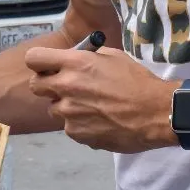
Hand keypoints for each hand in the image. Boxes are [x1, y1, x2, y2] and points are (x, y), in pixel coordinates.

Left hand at [25, 45, 174, 152]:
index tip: (48, 65)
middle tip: (66, 86)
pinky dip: (80, 123)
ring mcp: (69, 113)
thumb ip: (88, 57)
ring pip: (54, 108)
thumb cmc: (137, 81)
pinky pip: (69, 126)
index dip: (40, 61)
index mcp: (75, 63)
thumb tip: (75, 58)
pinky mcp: (75, 133)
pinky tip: (99, 119)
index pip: (34, 58)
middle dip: (48, 84)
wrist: (155, 113)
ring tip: (91, 105)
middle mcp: (66, 86)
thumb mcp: (113, 56)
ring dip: (67, 106)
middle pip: (36, 85)